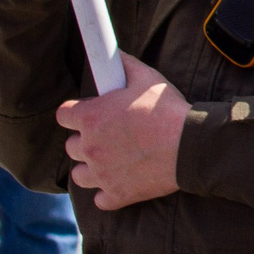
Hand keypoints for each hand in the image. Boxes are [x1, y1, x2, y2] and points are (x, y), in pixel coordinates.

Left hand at [59, 54, 186, 211]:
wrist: (190, 145)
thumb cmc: (167, 111)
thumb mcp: (147, 79)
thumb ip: (125, 66)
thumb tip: (114, 53)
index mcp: (90, 118)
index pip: (63, 116)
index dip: (76, 113)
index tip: (89, 114)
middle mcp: (89, 147)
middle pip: (70, 147)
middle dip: (85, 141)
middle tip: (108, 137)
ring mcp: (101, 174)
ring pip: (79, 175)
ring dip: (91, 168)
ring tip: (110, 162)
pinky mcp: (117, 194)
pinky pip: (99, 199)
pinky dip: (107, 193)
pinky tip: (121, 182)